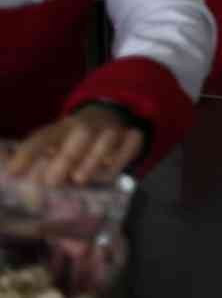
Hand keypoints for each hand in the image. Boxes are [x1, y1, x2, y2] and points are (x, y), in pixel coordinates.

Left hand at [6, 106, 145, 185]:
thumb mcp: (54, 143)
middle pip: (81, 133)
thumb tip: (11, 174)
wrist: (110, 117)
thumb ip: (36, 158)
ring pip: (107, 138)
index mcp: (62, 127)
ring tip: (79, 179)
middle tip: (52, 181)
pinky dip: (123, 158)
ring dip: (93, 159)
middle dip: (67, 156)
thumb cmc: (74, 141)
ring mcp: (112, 129)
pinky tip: (110, 172)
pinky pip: (131, 144)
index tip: (13, 172)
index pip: (44, 137)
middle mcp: (88, 125)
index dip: (29, 153)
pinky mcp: (133, 136)